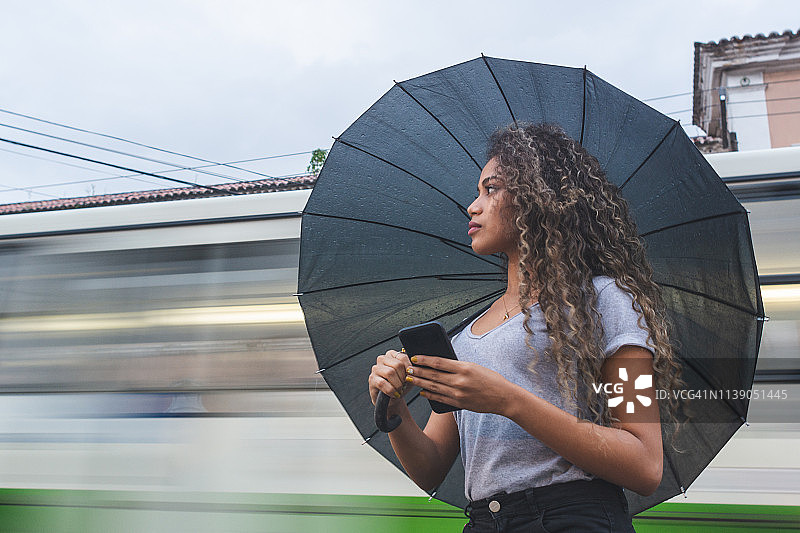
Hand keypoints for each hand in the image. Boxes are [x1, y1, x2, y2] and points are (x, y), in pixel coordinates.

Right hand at [369, 349, 413, 406]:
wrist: (392, 398)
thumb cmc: (400, 385)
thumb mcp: (408, 377)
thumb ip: (411, 371)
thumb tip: (412, 369)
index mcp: (391, 355)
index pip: (402, 357)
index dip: (409, 368)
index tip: (411, 376)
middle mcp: (382, 359)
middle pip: (397, 365)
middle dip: (403, 377)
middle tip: (404, 385)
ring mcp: (375, 369)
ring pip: (390, 373)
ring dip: (397, 384)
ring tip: (399, 390)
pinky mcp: (372, 379)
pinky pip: (382, 383)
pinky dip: (391, 390)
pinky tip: (394, 394)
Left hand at [404, 355, 518, 416]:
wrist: (504, 398)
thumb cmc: (491, 379)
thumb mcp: (475, 367)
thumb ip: (458, 366)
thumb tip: (440, 364)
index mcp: (464, 368)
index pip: (439, 362)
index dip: (425, 359)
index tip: (415, 357)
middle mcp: (460, 381)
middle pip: (433, 375)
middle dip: (418, 372)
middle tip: (407, 369)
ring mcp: (459, 394)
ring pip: (434, 387)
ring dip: (420, 383)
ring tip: (410, 379)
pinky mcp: (460, 404)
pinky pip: (441, 399)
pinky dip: (430, 395)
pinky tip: (422, 392)